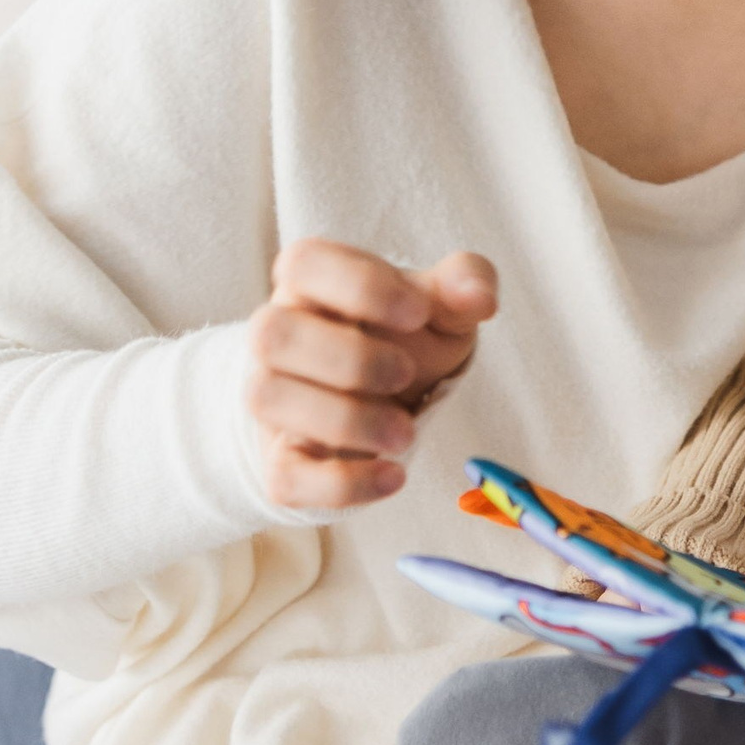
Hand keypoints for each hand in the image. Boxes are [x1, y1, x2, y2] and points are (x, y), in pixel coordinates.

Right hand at [247, 243, 497, 513]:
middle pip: (270, 332)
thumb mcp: (442, 307)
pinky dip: (341, 482)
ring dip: (343, 420)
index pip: (304, 263)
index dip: (358, 285)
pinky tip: (393, 476)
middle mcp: (278, 334)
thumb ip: (463, 285)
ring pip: (266, 399)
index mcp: (313, 283)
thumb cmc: (408, 338)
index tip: (417, 312)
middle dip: (348, 358)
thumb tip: (478, 294)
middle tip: (407, 376)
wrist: (390, 400)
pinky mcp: (280, 458)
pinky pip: (283, 475)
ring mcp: (272, 397)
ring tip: (405, 433)